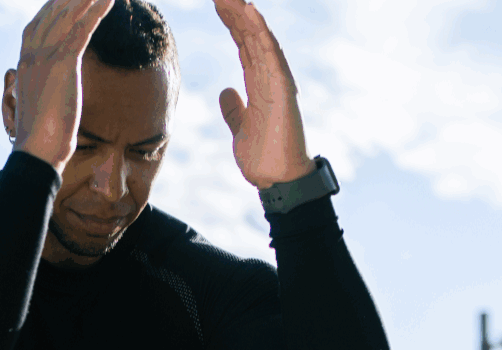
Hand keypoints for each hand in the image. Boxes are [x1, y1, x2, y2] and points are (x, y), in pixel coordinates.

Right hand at [6, 0, 117, 173]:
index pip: (36, 26)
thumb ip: (43, 90)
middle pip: (51, 13)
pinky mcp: (62, 65)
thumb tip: (48, 93)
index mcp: (23, 65)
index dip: (52, 9)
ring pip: (67, 16)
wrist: (36, 153)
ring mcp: (45, 59)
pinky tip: (111, 0)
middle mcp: (31, 56)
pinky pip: (82, 30)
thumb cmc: (40, 139)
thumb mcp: (39, 107)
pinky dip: (96, 11)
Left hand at [213, 0, 313, 188]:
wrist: (277, 181)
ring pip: (260, 40)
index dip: (232, 25)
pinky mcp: (283, 90)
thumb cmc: (263, 158)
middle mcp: (269, 79)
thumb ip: (234, 110)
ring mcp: (277, 82)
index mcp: (259, 86)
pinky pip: (271, 55)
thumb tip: (226, 92)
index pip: (244, 47)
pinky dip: (261, 33)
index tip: (218, 4)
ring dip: (246, 15)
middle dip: (236, 13)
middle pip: (250, 38)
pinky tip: (250, 12)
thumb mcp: (240, 130)